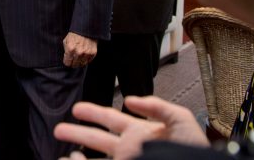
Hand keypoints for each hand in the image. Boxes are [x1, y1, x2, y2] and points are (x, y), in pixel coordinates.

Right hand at [53, 97, 208, 159]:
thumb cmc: (194, 151)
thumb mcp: (180, 121)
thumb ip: (157, 106)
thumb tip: (129, 100)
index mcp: (139, 133)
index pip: (111, 120)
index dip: (94, 113)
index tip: (77, 109)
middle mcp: (129, 148)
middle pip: (97, 139)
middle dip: (77, 133)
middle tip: (59, 129)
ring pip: (95, 159)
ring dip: (77, 155)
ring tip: (60, 153)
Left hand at [62, 32, 96, 67]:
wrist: (86, 29)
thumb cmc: (75, 34)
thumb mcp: (66, 41)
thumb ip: (66, 50)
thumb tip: (67, 58)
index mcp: (70, 49)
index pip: (67, 63)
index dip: (67, 62)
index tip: (68, 60)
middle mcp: (78, 52)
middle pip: (74, 65)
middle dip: (73, 63)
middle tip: (73, 59)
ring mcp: (86, 53)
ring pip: (82, 64)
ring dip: (80, 62)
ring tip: (79, 57)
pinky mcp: (93, 53)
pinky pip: (88, 61)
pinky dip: (86, 59)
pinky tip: (84, 55)